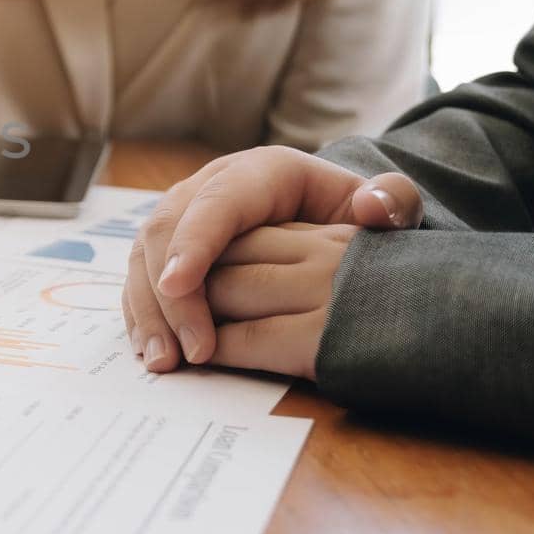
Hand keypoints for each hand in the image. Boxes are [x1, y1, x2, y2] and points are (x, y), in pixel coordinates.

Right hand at [122, 145, 424, 371]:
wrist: (324, 215)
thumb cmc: (350, 216)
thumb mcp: (383, 205)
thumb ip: (392, 202)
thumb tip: (373, 207)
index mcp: (259, 171)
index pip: (216, 202)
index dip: (193, 242)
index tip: (178, 285)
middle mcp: (208, 187)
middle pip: (167, 232)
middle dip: (169, 296)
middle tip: (190, 351)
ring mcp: (182, 217)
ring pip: (144, 257)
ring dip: (148, 312)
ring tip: (163, 362)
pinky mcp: (167, 249)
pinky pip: (140, 279)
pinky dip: (142, 317)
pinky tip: (154, 353)